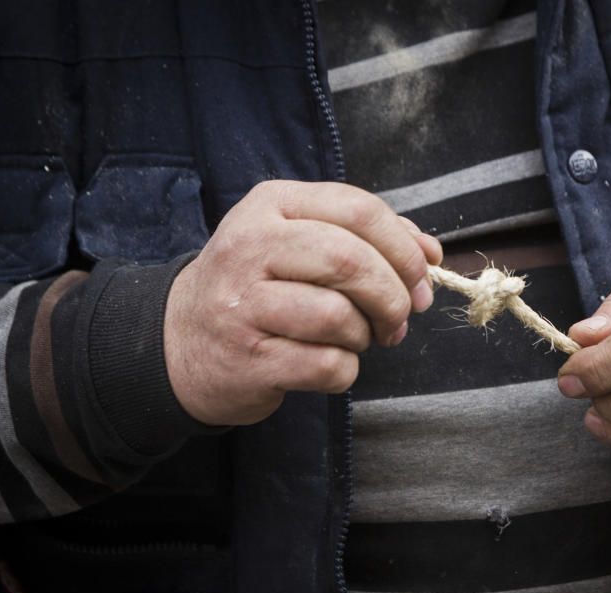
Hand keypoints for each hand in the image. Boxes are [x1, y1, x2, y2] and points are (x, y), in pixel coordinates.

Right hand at [164, 180, 441, 425]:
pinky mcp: (248, 359)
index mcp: (272, 204)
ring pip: (339, 315)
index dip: (404, 247)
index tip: (421, 277)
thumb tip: (430, 251)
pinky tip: (329, 363)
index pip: (359, 210)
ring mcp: (243, 304)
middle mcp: (251, 246)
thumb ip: (368, 237)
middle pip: (351, 261)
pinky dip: (345, 370)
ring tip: (354, 338)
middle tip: (399, 318)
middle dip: (393, 295)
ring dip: (364, 335)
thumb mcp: (301, 241)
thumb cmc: (259, 287)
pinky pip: (327, 365)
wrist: (180, 341)